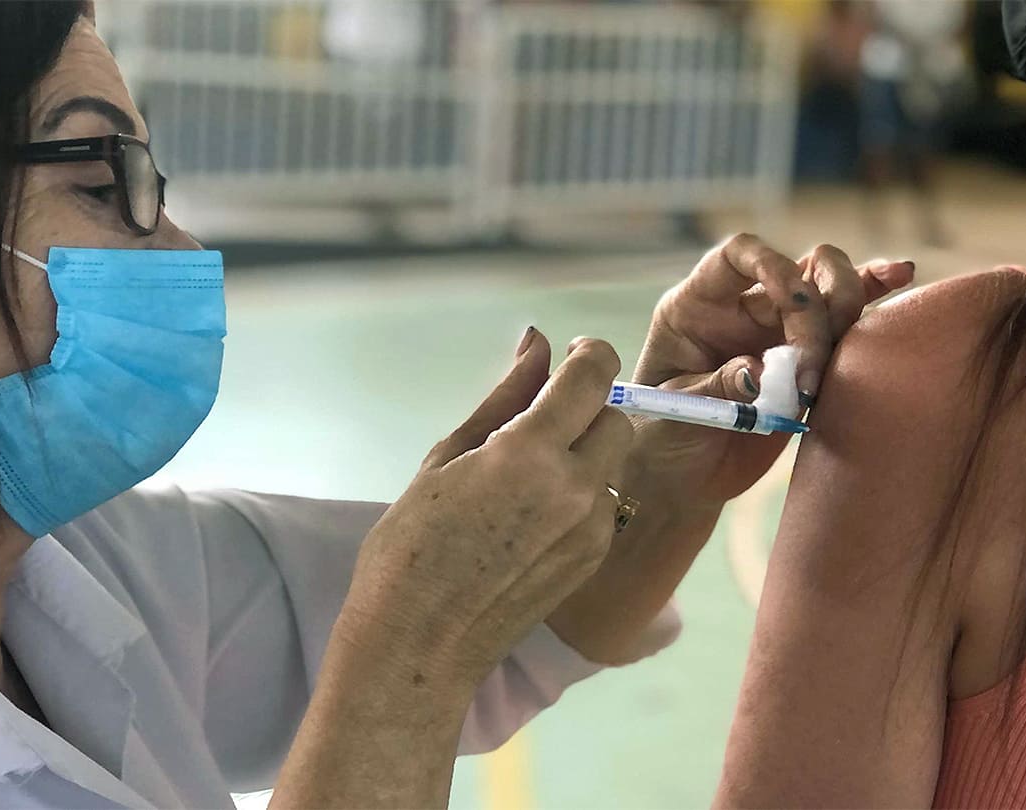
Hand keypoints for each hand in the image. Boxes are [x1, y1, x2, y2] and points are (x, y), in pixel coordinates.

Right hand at [333, 329, 635, 688]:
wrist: (420, 644)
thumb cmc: (411, 547)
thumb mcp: (446, 458)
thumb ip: (503, 398)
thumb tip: (538, 343)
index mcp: (529, 453)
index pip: (594, 376)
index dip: (590, 355)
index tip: (572, 356)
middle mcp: (575, 487)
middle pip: (614, 416)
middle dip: (586, 406)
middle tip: (541, 418)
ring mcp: (591, 527)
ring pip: (614, 460)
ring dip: (586, 449)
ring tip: (530, 470)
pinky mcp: (594, 557)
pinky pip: (605, 501)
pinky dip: (582, 489)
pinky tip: (534, 510)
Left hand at [630, 235, 913, 505]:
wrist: (681, 477)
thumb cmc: (661, 438)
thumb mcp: (676, 412)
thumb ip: (717, 388)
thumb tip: (761, 370)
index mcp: (697, 305)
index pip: (738, 255)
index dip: (770, 263)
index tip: (791, 297)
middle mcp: (743, 308)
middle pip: (798, 270)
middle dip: (815, 311)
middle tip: (804, 372)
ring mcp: (778, 332)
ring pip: (830, 290)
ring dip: (847, 316)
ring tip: (820, 375)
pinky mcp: (808, 361)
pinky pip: (845, 321)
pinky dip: (874, 299)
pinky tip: (901, 276)